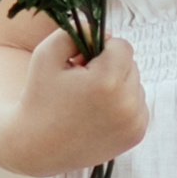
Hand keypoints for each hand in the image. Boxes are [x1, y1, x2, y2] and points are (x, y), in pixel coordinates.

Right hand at [0, 28, 149, 177]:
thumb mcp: (46, 54)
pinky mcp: (137, 134)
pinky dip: (123, 104)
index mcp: (107, 81)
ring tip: (89, 101)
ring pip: (136, 84)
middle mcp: (127, 103)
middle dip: (109, 67)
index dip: (100, 49)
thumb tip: (103, 30)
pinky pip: (138, 104)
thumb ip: (75, 31)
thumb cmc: (39, 97)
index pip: (122, 46)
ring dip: (117, 86)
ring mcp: (134, 121)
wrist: (38, 147)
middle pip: (131, 64)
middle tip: (81, 83)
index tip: (81, 63)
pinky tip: (99, 114)